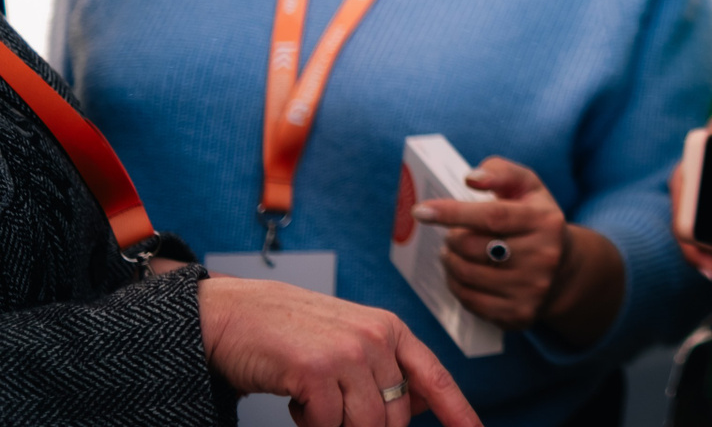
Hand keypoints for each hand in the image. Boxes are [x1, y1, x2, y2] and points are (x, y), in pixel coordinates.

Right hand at [199, 276, 478, 426]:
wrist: (234, 314)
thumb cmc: (290, 332)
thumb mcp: (350, 342)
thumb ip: (388, 369)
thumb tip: (424, 405)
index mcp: (390, 329)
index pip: (435, 376)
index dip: (459, 410)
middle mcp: (376, 337)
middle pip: (396, 415)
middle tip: (332, 414)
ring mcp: (348, 351)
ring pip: (365, 424)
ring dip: (336, 426)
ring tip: (313, 404)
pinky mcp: (316, 370)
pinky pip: (328, 425)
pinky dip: (311, 425)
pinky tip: (297, 402)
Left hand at [416, 156, 623, 345]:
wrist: (564, 272)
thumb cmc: (536, 222)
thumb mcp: (529, 189)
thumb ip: (501, 173)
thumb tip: (471, 178)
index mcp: (545, 221)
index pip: (492, 216)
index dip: (453, 212)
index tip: (420, 211)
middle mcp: (543, 257)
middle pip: (474, 247)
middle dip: (452, 239)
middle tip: (451, 235)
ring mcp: (532, 289)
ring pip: (468, 275)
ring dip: (450, 262)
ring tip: (452, 253)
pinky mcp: (519, 314)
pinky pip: (471, 301)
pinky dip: (456, 286)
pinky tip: (460, 274)